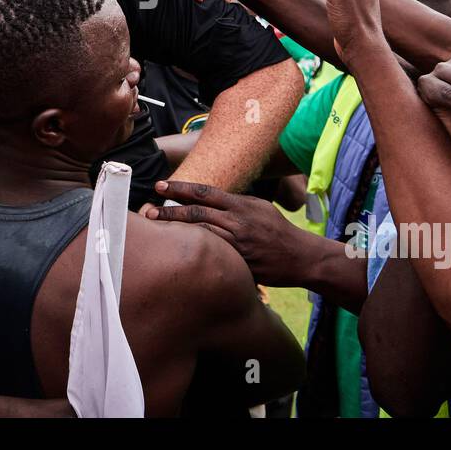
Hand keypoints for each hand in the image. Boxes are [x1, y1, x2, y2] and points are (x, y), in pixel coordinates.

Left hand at [145, 181, 313, 287]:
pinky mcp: (238, 263)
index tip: (161, 186)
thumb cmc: (278, 230)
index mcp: (241, 206)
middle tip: (148, 209)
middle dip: (170, 210)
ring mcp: (237, 244)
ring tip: (155, 228)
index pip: (205, 192)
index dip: (181, 188)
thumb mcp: (259, 207)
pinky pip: (212, 256)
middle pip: (196, 213)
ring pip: (200, 234)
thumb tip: (209, 199)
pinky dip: (194, 251)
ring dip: (176, 231)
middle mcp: (237, 223)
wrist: (301, 257)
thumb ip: (234, 203)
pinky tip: (178, 251)